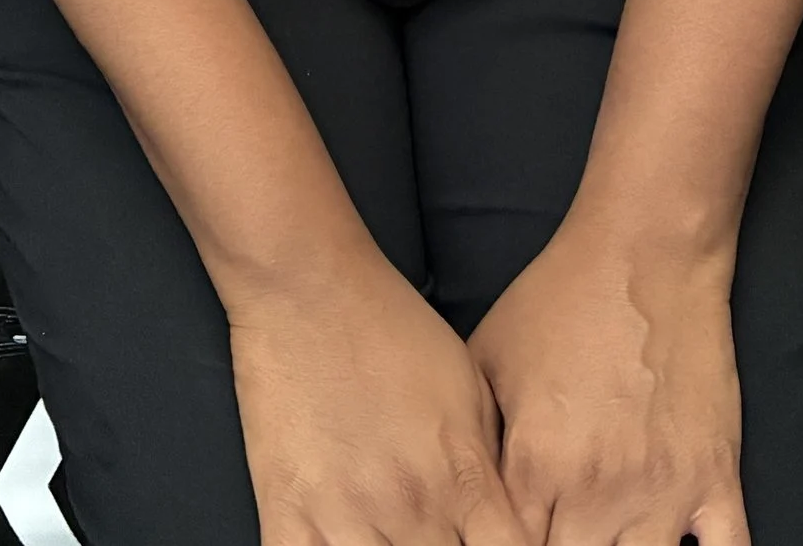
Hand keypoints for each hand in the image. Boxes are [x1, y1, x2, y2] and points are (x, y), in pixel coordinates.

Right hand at [229, 253, 524, 545]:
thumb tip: (516, 519)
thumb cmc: (392, 324)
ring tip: (392, 540)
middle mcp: (411, 508)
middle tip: (439, 534)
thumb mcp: (470, 385)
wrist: (307, 283)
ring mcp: (346, 517)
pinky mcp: (287, 513)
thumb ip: (492, 464)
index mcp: (463, 477)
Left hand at [468, 221, 746, 545]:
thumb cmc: (561, 297)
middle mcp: (595, 492)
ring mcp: (662, 493)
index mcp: (532, 463)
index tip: (511, 537)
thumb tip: (464, 490)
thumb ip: (475, 438)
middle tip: (563, 533)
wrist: (645, 254)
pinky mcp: (716, 481)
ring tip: (607, 542)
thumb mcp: (487, 356)